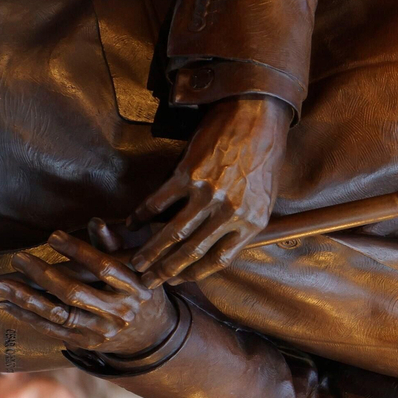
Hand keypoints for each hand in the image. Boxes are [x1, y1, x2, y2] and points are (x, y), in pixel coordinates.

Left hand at [0, 222, 177, 355]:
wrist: (152, 336)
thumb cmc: (139, 293)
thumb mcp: (136, 270)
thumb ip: (113, 246)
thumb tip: (95, 222)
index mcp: (134, 288)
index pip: (103, 267)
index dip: (78, 251)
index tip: (52, 237)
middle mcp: (118, 312)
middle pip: (74, 292)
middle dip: (43, 275)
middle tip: (19, 258)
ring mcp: (100, 331)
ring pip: (58, 313)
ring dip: (26, 298)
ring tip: (1, 283)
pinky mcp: (86, 343)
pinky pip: (51, 329)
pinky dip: (27, 317)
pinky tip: (7, 304)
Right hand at [129, 95, 290, 283]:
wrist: (256, 114)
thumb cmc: (263, 155)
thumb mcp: (265, 197)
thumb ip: (244, 224)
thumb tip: (219, 246)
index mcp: (252, 222)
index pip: (219, 260)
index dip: (195, 274)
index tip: (178, 280)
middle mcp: (230, 212)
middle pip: (191, 251)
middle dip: (166, 271)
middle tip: (148, 282)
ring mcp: (208, 193)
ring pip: (172, 233)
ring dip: (150, 251)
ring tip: (136, 262)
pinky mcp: (188, 174)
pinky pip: (159, 201)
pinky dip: (142, 215)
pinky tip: (132, 223)